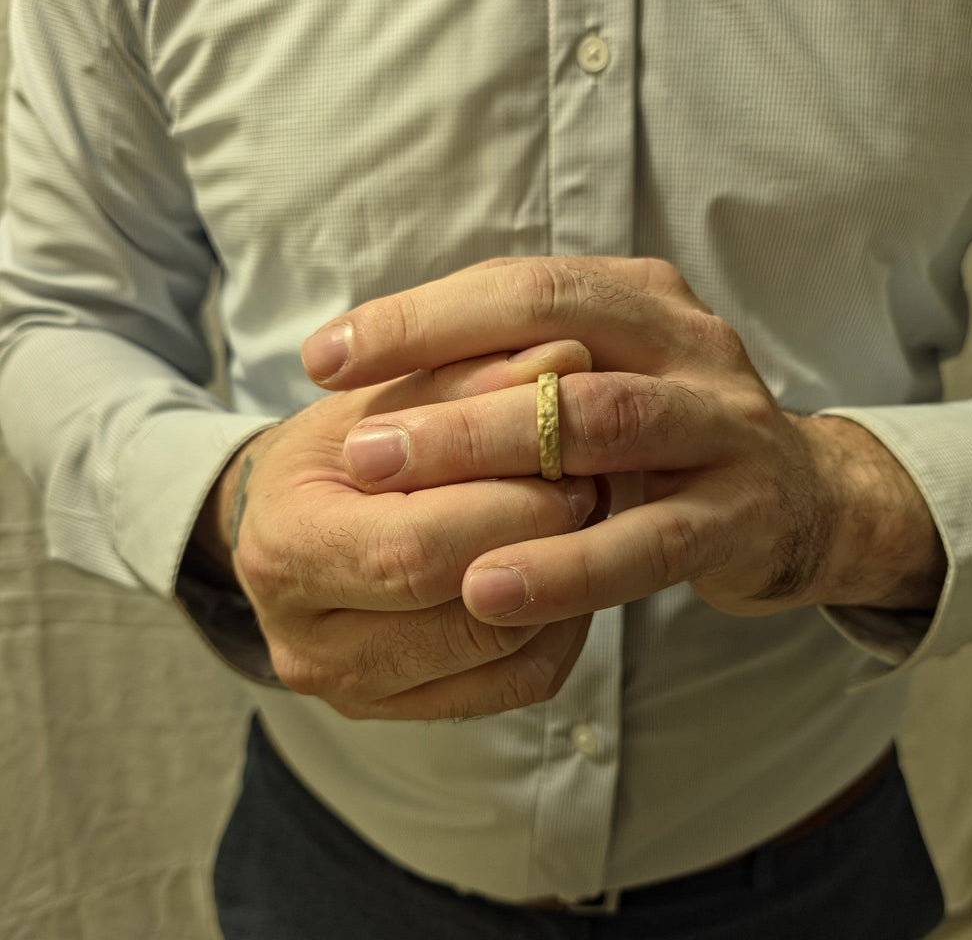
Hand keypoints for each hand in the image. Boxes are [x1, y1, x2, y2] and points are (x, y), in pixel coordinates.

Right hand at [189, 342, 599, 718]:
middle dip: (547, 546)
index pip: (418, 548)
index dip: (512, 507)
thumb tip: (564, 356)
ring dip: (565, 588)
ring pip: (505, 661)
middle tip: (590, 489)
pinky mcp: (402, 709)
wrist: (289, 522)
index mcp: (286, 548)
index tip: (570, 460)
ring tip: (579, 523)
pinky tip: (559, 570)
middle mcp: (307, 641)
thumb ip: (465, 379)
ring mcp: (353, 689)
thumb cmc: (337, 450)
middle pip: (466, 616)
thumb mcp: (382, 397)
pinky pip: (516, 687)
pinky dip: (559, 629)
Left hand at [303, 257, 946, 624]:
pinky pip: (649, 540)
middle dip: (448, 392)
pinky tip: (489, 590)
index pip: (518, 286)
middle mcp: (688, 342)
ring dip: (494, 461)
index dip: (418, 317)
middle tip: (356, 447)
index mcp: (638, 298)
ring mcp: (725, 423)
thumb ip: (515, 369)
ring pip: (604, 426)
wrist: (800, 499)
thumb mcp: (597, 382)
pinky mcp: (744, 512)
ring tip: (399, 507)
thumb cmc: (665, 439)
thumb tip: (379, 376)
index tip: (324, 358)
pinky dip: (566, 565)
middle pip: (557, 341)